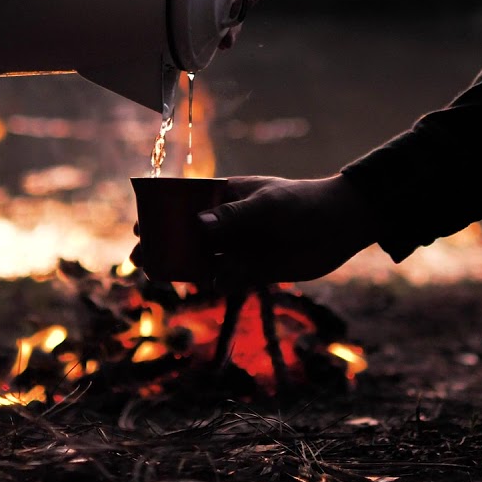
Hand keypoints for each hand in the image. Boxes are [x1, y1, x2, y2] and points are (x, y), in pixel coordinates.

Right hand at [135, 175, 377, 289]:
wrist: (341, 226)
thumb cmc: (302, 203)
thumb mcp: (267, 206)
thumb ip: (233, 217)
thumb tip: (198, 225)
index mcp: (226, 197)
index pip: (186, 204)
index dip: (162, 215)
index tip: (142, 225)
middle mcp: (229, 224)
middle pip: (188, 235)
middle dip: (164, 245)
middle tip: (140, 257)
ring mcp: (240, 247)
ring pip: (202, 260)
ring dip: (182, 268)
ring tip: (159, 275)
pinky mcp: (254, 271)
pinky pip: (226, 279)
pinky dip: (216, 283)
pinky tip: (210, 283)